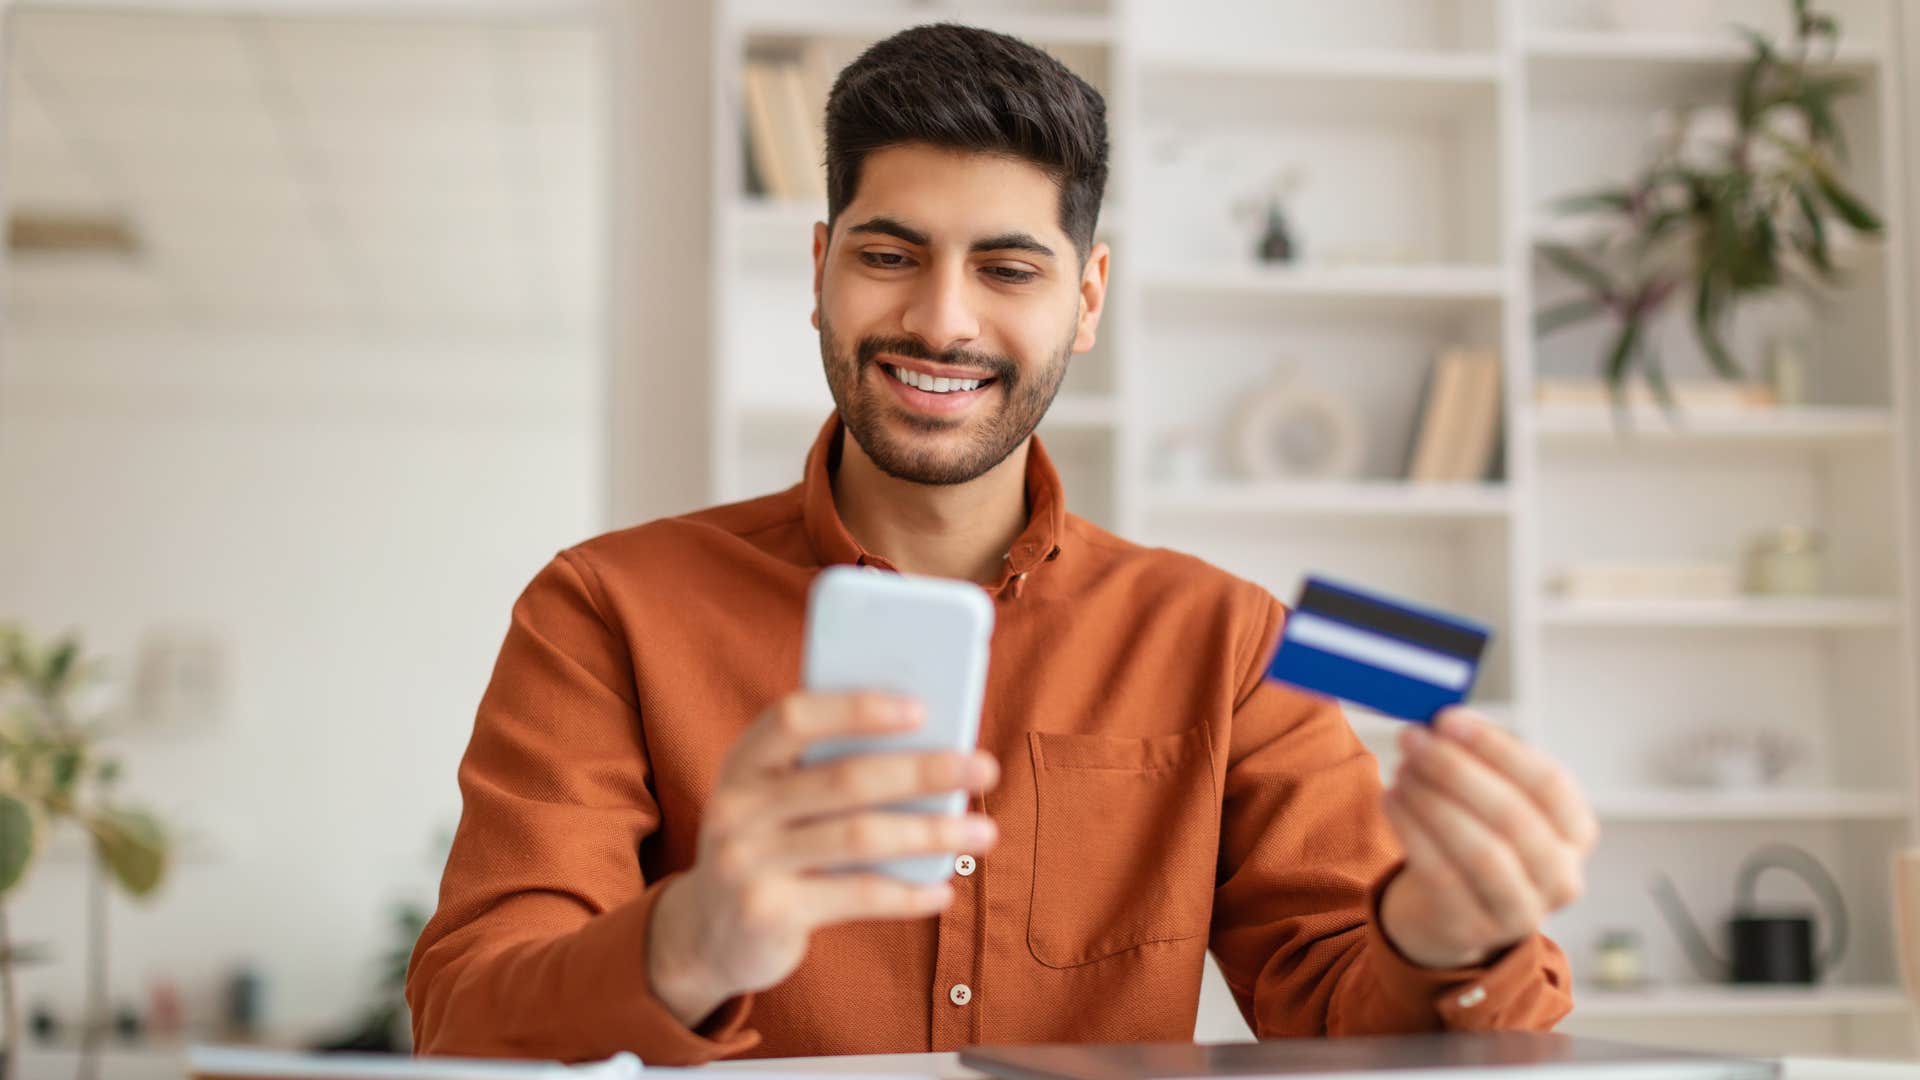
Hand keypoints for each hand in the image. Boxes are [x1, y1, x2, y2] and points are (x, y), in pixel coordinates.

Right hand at [647, 691, 1000, 1027]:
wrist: (707, 933)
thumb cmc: (770, 846)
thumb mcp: (778, 800)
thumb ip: (829, 771)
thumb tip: (934, 749)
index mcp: (744, 762)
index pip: (794, 716)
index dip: (857, 707)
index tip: (922, 708)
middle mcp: (737, 807)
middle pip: (845, 778)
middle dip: (924, 771)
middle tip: (985, 768)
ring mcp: (747, 862)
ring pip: (860, 838)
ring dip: (932, 833)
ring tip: (984, 833)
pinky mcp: (767, 914)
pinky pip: (856, 897)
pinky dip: (908, 894)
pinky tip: (943, 891)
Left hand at [1378, 708, 1598, 969]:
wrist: (1449, 912)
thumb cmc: (1475, 836)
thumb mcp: (1491, 799)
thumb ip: (1479, 760)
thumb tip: (1442, 721)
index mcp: (1576, 833)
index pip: (1549, 783)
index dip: (1497, 747)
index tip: (1448, 718)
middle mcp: (1561, 877)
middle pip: (1512, 815)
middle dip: (1456, 770)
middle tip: (1413, 738)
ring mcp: (1521, 911)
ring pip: (1480, 850)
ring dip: (1432, 800)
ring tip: (1401, 769)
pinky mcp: (1474, 929)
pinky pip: (1441, 875)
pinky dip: (1412, 831)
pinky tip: (1390, 799)